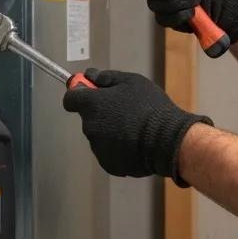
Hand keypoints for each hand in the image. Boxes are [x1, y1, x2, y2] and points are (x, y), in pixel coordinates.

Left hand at [62, 69, 211, 184]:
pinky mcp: (108, 163)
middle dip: (100, 113)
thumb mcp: (131, 81)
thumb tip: (89, 75)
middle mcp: (90, 127)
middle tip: (123, 110)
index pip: (70, 99)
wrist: (168, 140)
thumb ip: (106, 77)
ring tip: (133, 128)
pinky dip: (117, 148)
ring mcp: (98, 147)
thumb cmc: (151, 108)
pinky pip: (108, 152)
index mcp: (92, 105)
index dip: (79, 94)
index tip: (90, 92)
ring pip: (98, 136)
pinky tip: (134, 142)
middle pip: (88, 117)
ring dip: (109, 131)